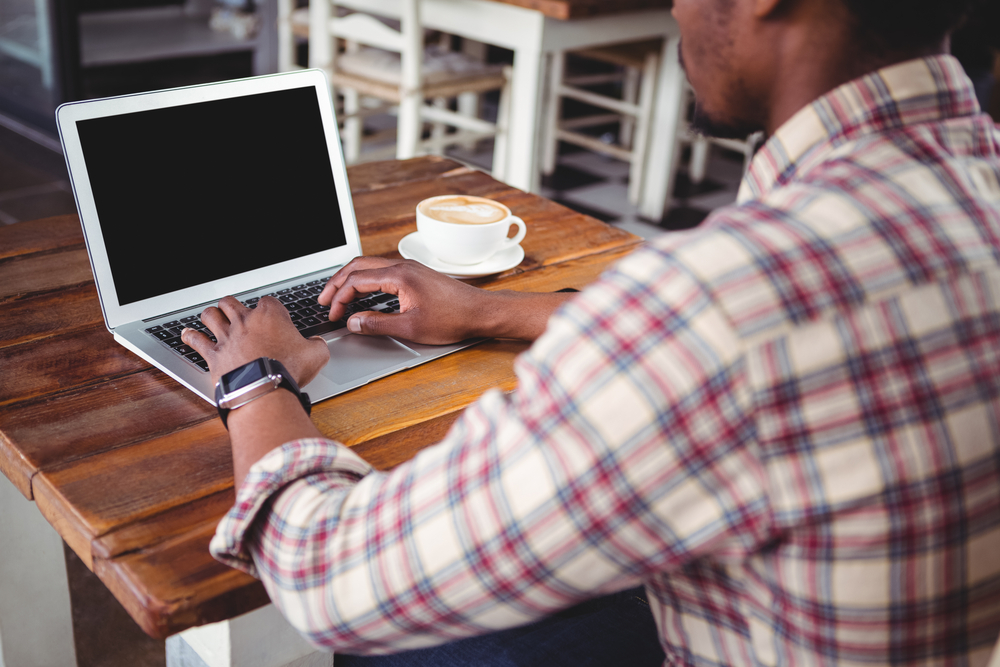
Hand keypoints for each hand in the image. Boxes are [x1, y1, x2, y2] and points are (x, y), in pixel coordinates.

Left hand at [181, 295, 329, 386]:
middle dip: (232, 305)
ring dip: (211, 315)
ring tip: (212, 316)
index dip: (270, 308)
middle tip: (235, 311)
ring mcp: (226, 336)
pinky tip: (187, 335)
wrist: (264, 389)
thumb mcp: (316, 356)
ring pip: (210, 314)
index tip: (273, 316)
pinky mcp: (213, 354)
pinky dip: (191, 336)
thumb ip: (317, 346)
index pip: (268, 301)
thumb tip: (317, 345)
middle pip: (231, 302)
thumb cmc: (288, 370)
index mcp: (270, 315)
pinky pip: (196, 340)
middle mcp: (245, 321)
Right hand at [317, 257, 493, 344]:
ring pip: (370, 266)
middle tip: (323, 300)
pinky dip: (366, 280)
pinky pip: (382, 271)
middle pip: (359, 266)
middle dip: (337, 282)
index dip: (339, 297)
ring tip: (338, 296)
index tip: (332, 314)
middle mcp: (403, 266)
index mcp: (399, 276)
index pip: (356, 280)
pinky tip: (363, 294)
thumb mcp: (410, 328)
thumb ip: (377, 325)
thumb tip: (352, 322)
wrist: (481, 312)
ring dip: (351, 280)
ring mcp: (410, 268)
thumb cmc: (453, 319)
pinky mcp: (416, 275)